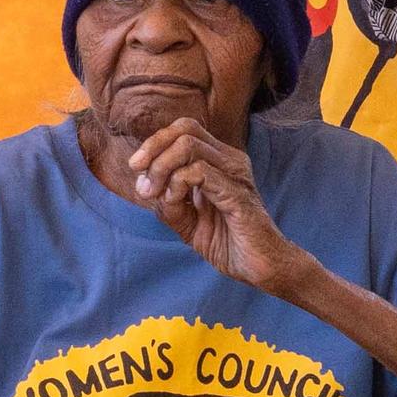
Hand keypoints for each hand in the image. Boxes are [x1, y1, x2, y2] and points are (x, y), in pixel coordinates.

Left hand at [119, 119, 304, 300]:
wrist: (260, 268)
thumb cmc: (228, 242)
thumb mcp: (187, 221)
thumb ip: (167, 201)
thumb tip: (145, 185)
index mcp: (220, 160)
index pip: (184, 129)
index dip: (154, 143)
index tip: (136, 169)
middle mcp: (230, 160)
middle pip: (185, 128)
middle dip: (153, 150)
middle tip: (143, 183)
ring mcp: (236, 174)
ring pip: (188, 145)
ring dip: (161, 168)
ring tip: (156, 194)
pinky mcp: (237, 194)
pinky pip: (200, 172)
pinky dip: (177, 184)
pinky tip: (175, 202)